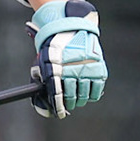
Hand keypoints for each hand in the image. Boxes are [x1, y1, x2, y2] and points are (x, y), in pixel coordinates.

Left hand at [28, 0, 105, 117]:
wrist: (73, 27)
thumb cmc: (56, 45)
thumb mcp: (45, 58)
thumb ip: (43, 74)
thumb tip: (40, 92)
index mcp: (57, 67)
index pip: (57, 93)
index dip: (59, 105)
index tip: (60, 112)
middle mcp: (72, 69)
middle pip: (71, 95)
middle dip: (69, 103)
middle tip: (68, 106)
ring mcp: (87, 69)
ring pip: (84, 94)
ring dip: (80, 100)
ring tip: (78, 101)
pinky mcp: (98, 68)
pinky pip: (96, 89)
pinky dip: (92, 95)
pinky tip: (88, 95)